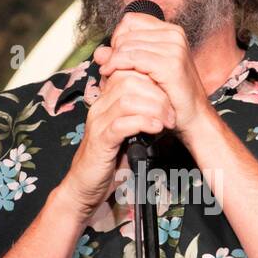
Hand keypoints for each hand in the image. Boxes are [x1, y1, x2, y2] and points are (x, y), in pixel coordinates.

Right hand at [61, 67, 176, 220]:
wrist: (86, 185)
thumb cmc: (110, 159)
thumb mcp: (129, 131)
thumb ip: (141, 115)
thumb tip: (167, 104)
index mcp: (107, 100)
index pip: (129, 72)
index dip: (153, 80)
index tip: (171, 97)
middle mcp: (100, 106)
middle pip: (129, 80)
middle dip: (157, 93)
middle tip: (172, 112)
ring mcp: (98, 123)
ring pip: (126, 99)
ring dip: (153, 108)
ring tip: (167, 121)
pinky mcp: (100, 141)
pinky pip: (121, 124)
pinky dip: (143, 123)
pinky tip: (156, 129)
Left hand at [93, 13, 210, 142]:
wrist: (193, 116)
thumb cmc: (170, 95)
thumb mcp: (143, 71)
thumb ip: (121, 57)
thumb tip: (98, 52)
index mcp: (171, 31)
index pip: (131, 20)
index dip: (118, 37)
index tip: (116, 57)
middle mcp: (174, 35)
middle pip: (126, 33)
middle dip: (113, 51)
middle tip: (108, 70)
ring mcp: (174, 48)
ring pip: (126, 45)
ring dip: (112, 61)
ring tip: (109, 75)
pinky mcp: (170, 64)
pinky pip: (131, 57)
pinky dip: (117, 65)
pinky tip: (111, 76)